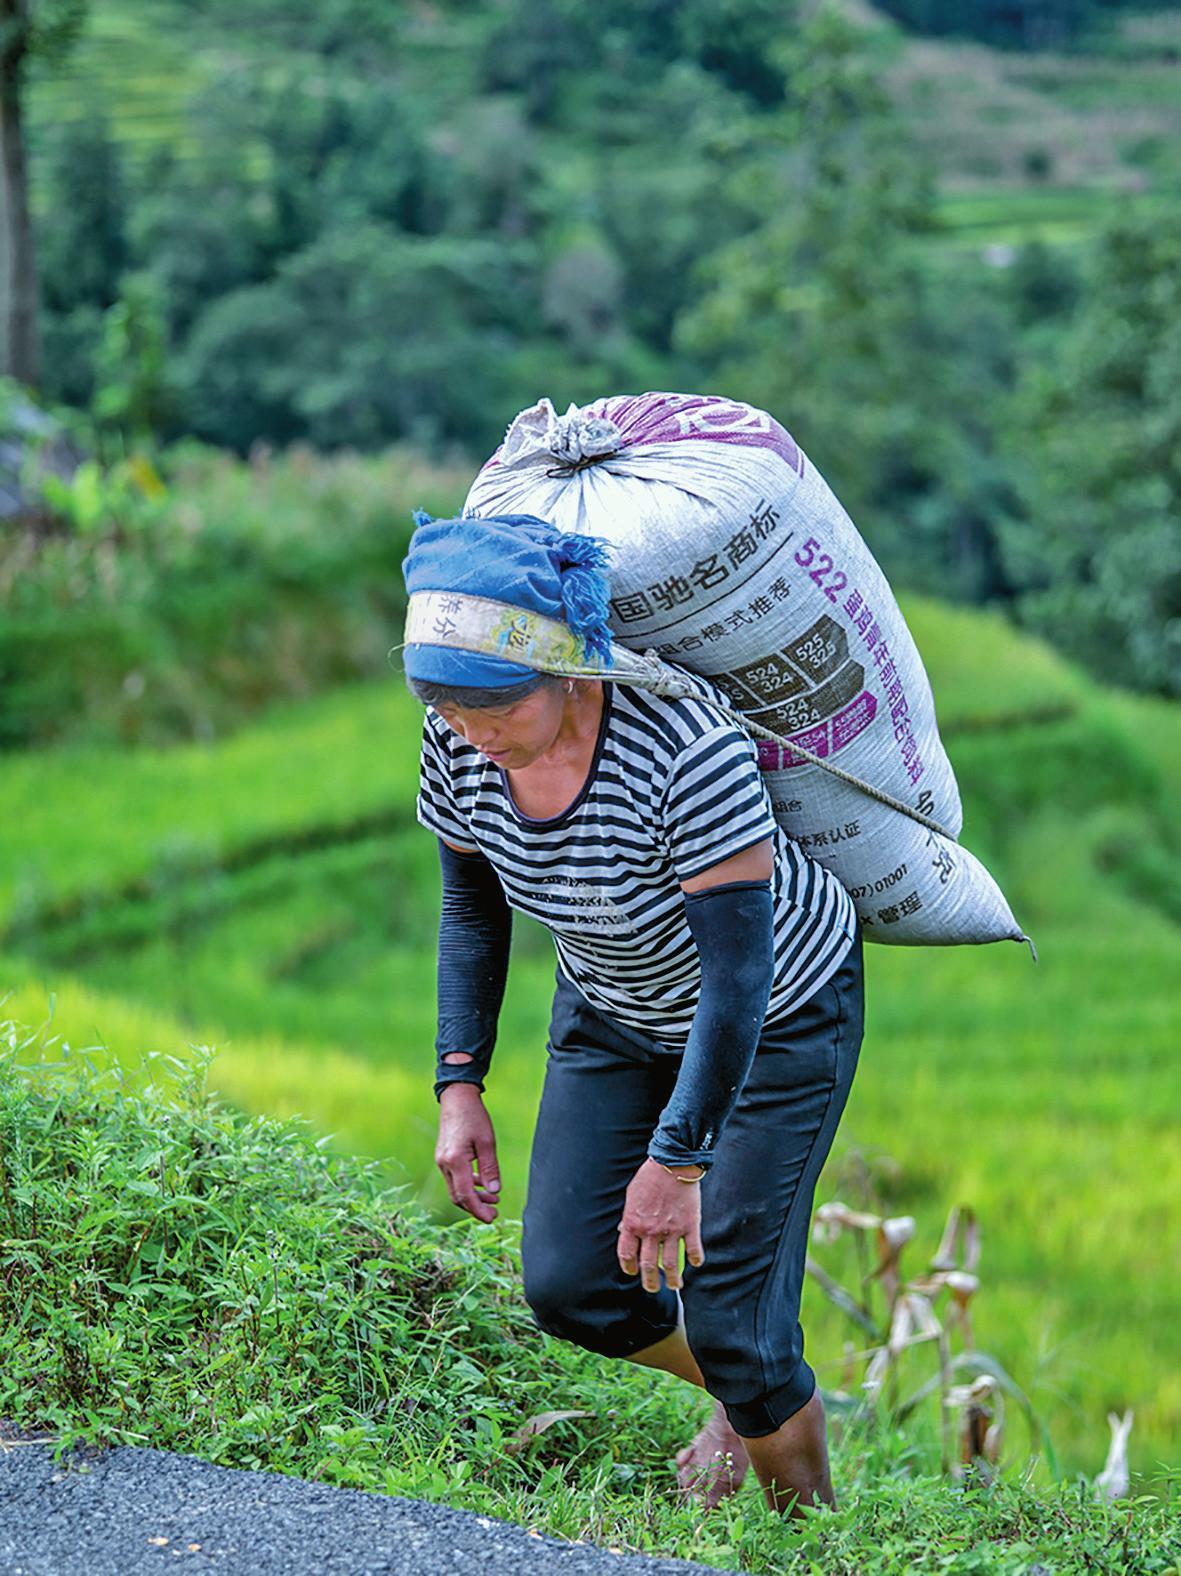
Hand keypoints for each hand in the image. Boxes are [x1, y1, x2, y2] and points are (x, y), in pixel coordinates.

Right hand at [436, 1085, 500, 1222]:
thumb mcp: (487, 1142)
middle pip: (458, 1196)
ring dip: (473, 1197)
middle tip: (494, 1213)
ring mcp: (441, 1161)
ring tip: (493, 1199)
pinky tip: (482, 1184)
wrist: (457, 1098)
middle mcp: (444, 1164)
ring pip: (455, 1189)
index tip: (492, 1218)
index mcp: (455, 1161)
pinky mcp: (444, 1157)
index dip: (478, 1210)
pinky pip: (454, 1178)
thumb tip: (494, 1192)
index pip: (465, 1195)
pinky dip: (467, 1185)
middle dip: (476, 1208)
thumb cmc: (474, 1116)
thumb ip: (490, 1169)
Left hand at [617, 1159, 704, 1292]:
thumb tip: (624, 1232)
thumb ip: (629, 1217)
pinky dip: (696, 1260)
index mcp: (633, 1223)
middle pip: (648, 1265)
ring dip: (673, 1280)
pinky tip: (696, 1264)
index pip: (626, 1255)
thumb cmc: (650, 1177)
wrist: (673, 1163)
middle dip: (650, 1281)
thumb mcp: (631, 1196)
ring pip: (670, 1264)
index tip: (633, 1272)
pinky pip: (693, 1250)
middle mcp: (650, 1231)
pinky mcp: (690, 1225)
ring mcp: (671, 1230)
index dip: (629, 1268)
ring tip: (675, 1286)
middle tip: (653, 1288)